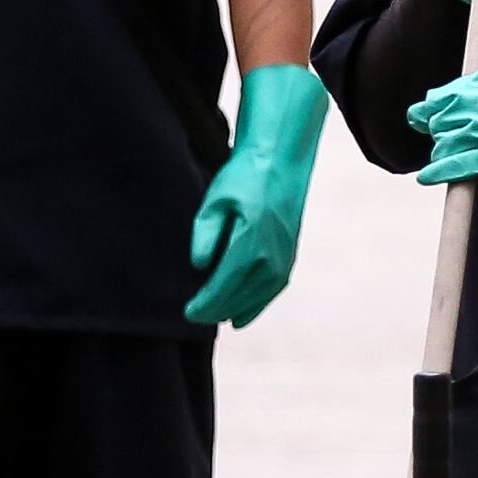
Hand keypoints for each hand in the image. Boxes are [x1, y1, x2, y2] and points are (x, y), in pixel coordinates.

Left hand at [184, 66, 328, 328]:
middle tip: (194, 316)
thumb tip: (199, 267)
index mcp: (250, 244)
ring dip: (235, 311)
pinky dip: (256, 305)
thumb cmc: (244, 176)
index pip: (223, 287)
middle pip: (239, 297)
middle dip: (216, 310)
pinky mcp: (290, 256)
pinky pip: (272, 291)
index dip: (204, 304)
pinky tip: (241, 316)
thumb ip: (205, 234)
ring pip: (257, 298)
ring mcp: (284, 259)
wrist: (281, 160)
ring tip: (214, 317)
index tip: (187, 313)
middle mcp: (271, 258)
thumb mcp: (215, 199)